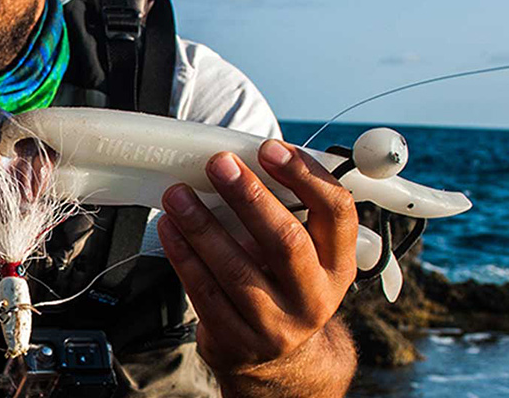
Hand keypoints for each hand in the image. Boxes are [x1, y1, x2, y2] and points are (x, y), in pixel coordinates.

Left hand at [156, 140, 357, 395]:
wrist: (275, 359)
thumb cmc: (282, 284)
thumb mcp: (303, 253)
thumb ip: (284, 211)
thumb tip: (239, 161)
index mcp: (338, 264)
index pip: (337, 212)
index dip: (305, 176)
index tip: (270, 149)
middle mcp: (314, 296)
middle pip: (285, 241)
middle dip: (248, 197)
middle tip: (218, 164)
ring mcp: (277, 324)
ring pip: (236, 269)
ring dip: (201, 226)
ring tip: (177, 194)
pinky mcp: (238, 340)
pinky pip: (205, 293)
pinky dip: (183, 256)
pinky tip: (170, 229)